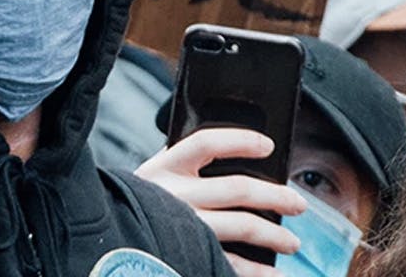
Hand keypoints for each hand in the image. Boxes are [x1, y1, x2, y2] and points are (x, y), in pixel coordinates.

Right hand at [134, 128, 305, 276]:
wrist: (107, 246)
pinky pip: (231, 263)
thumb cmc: (135, 208)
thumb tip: (229, 159)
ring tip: (291, 243)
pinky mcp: (188, 255)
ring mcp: (183, 227)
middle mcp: (174, 195)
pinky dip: (257, 272)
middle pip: (236, 188)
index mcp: (164, 168)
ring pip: (242, 225)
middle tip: (298, 204)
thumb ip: (179, 168)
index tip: (268, 146)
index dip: (240, 141)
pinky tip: (273, 273)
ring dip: (274, 235)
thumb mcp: (150, 179)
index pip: (207, 144)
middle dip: (274, 196)